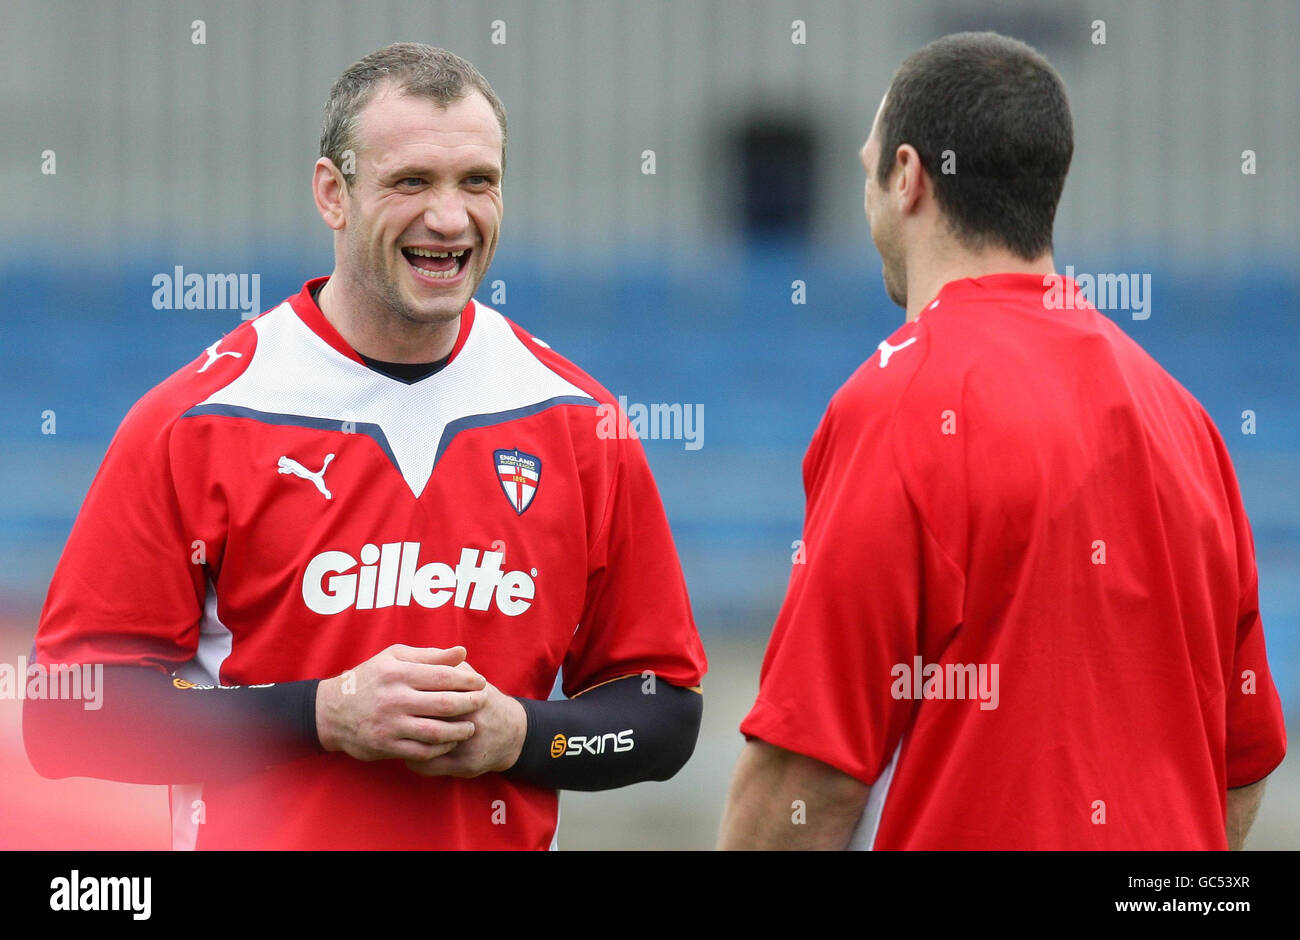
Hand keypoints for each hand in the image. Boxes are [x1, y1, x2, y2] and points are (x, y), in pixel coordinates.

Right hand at [315, 644, 487, 761]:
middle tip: (483, 702)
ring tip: (471, 726)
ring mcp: (390, 724)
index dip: (468, 680)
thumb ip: (429, 655)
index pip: (443, 676)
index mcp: (397, 672)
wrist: (332, 711)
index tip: (481, 682)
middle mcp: (394, 698)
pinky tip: (451, 741)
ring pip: (436, 731)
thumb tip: (463, 652)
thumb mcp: (394, 657)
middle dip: (470, 704)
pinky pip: (422, 751)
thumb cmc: (369, 678)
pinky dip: (441, 748)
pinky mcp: (386, 746)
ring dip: (460, 730)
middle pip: (444, 704)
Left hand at [404, 662, 525, 778]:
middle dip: (403, 717)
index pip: (431, 694)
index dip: (408, 693)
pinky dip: (412, 760)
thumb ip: (448, 666)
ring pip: (423, 746)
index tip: (394, 691)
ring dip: (404, 740)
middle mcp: (471, 722)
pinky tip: (405, 751)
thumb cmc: (483, 700)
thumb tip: (418, 658)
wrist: (513, 733)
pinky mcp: (464, 766)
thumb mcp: (470, 677)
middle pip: (425, 720)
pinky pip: (427, 765)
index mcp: (469, 697)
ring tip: (394, 731)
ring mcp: (467, 747)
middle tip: (387, 712)